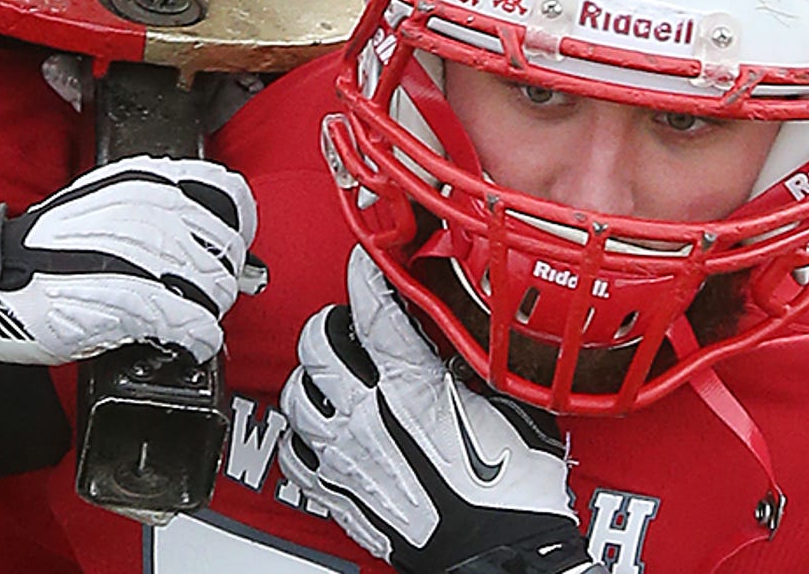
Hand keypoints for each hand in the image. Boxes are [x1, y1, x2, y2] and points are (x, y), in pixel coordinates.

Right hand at [0, 156, 262, 367]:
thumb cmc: (42, 252)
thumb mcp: (102, 206)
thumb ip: (154, 212)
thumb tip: (206, 234)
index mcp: (144, 182)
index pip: (230, 196)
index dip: (234, 230)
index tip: (223, 251)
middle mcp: (151, 211)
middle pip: (228, 250)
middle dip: (220, 278)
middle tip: (195, 295)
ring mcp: (144, 255)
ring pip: (218, 289)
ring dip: (207, 312)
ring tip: (181, 320)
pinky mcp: (135, 302)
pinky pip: (196, 325)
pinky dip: (197, 340)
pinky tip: (182, 343)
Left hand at [278, 253, 589, 573]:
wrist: (504, 556)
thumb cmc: (513, 493)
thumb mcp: (507, 406)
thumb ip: (470, 367)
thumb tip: (456, 344)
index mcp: (412, 385)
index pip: (372, 308)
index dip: (366, 274)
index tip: (368, 263)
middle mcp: (369, 415)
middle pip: (318, 343)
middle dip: (333, 324)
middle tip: (353, 327)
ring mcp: (347, 455)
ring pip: (297, 394)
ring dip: (311, 378)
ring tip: (332, 375)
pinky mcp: (339, 493)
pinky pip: (295, 453)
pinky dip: (301, 435)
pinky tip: (318, 430)